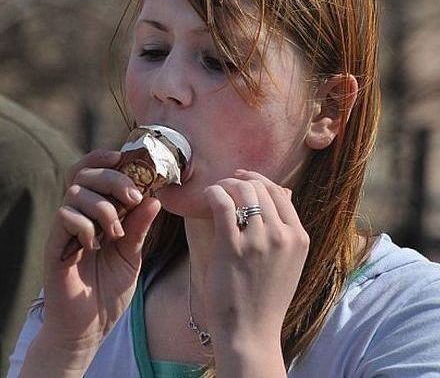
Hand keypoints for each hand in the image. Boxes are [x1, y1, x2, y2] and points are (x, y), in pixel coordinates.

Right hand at [31, 149, 160, 368]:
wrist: (90, 326)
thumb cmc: (110, 289)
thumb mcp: (133, 253)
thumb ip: (140, 226)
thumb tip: (154, 199)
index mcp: (98, 213)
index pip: (95, 173)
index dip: (105, 159)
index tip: (123, 155)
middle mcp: (79, 216)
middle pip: (85, 174)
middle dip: (113, 179)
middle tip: (133, 196)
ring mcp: (66, 230)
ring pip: (76, 192)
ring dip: (103, 206)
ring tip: (116, 232)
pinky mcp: (55, 245)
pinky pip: (65, 217)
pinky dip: (86, 225)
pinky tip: (95, 244)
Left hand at [203, 169, 308, 372]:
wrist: (250, 332)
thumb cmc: (266, 297)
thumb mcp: (289, 261)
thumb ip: (287, 227)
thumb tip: (286, 191)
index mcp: (299, 237)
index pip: (280, 192)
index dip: (259, 180)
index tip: (243, 178)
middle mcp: (282, 236)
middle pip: (260, 187)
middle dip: (240, 180)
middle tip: (225, 184)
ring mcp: (259, 241)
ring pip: (242, 191)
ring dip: (225, 185)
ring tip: (214, 192)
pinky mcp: (232, 246)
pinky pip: (222, 204)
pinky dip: (213, 193)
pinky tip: (207, 197)